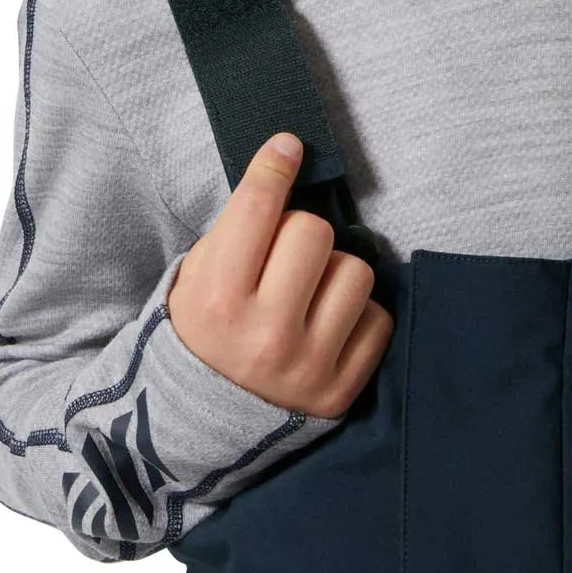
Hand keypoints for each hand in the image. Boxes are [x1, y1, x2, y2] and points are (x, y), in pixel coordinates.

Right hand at [167, 132, 394, 418]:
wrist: (200, 426)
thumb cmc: (200, 335)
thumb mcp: (193, 281)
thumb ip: (235, 231)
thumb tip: (285, 165)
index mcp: (217, 299)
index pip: (257, 210)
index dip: (274, 167)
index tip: (288, 146)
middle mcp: (266, 333)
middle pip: (314, 230)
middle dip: (299, 232)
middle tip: (283, 255)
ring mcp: (308, 364)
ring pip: (355, 270)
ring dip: (333, 272)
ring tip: (307, 293)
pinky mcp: (341, 390)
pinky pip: (378, 317)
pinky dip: (355, 314)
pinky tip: (326, 324)